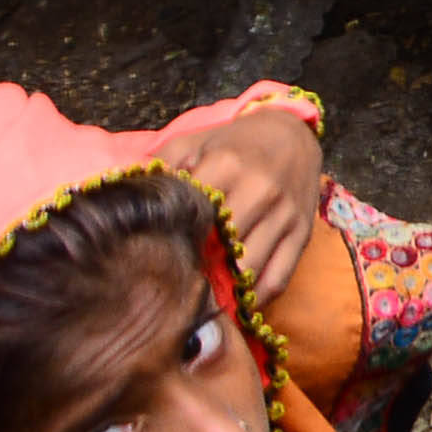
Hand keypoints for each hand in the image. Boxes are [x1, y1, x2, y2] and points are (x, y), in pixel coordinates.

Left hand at [153, 100, 321, 306]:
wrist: (292, 133)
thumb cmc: (234, 143)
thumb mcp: (193, 142)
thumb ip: (160, 166)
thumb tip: (128, 199)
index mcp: (227, 165)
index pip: (190, 218)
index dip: (171, 242)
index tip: (155, 256)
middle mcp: (260, 190)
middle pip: (218, 249)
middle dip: (196, 270)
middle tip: (176, 282)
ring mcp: (284, 214)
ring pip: (248, 270)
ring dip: (223, 289)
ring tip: (200, 297)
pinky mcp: (302, 234)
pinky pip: (278, 279)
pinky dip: (254, 298)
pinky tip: (234, 299)